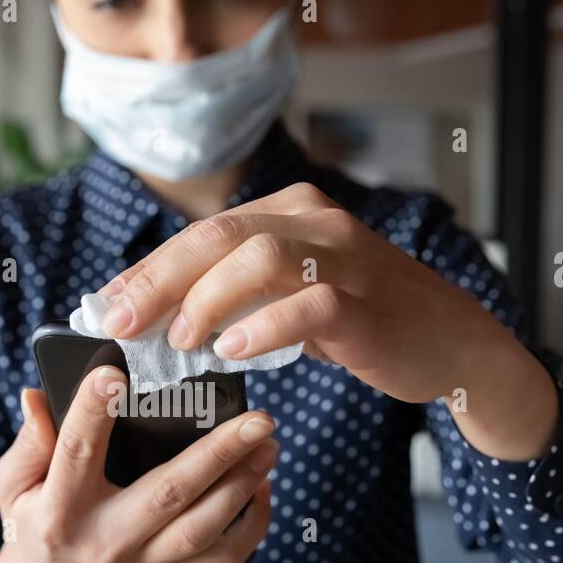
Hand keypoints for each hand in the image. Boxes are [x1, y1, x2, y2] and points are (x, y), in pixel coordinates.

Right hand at [0, 367, 276, 562]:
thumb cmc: (33, 526)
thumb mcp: (13, 485)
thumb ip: (29, 442)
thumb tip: (37, 395)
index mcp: (60, 511)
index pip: (75, 454)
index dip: (93, 413)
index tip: (113, 373)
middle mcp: (106, 540)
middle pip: (168, 494)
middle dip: (218, 453)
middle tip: (257, 418)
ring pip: (204, 528)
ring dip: (244, 485)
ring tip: (268, 445)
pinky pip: (224, 556)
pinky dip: (253, 523)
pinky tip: (263, 485)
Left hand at [97, 182, 557, 461]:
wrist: (454, 346)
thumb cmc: (364, 323)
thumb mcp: (296, 296)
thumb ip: (240, 296)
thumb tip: (161, 319)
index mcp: (292, 213)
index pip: (205, 233)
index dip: (150, 268)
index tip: (108, 303)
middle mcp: (316, 223)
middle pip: (219, 237)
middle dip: (160, 279)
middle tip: (122, 320)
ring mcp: (345, 259)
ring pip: (258, 258)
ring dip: (206, 301)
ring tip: (181, 341)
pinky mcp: (366, 302)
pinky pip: (308, 304)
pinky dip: (262, 327)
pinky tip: (231, 350)